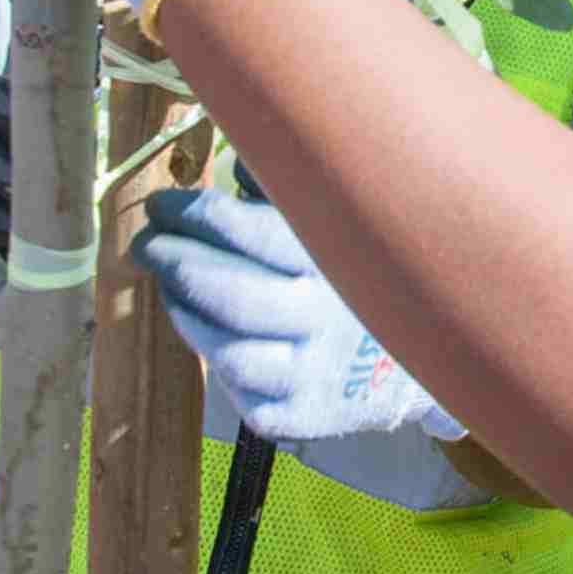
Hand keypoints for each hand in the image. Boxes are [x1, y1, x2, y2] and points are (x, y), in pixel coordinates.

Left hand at [132, 188, 465, 442]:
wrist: (425, 360)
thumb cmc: (365, 277)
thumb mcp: (343, 226)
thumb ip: (292, 194)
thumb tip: (237, 155)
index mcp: (335, 261)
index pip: (247, 232)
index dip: (192, 215)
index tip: (161, 206)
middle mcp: (327, 320)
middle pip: (228, 293)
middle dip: (174, 263)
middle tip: (147, 244)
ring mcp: (316, 376)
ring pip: (227, 351)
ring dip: (186, 314)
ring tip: (170, 287)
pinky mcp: (305, 418)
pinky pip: (244, 395)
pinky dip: (218, 362)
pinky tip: (208, 334)